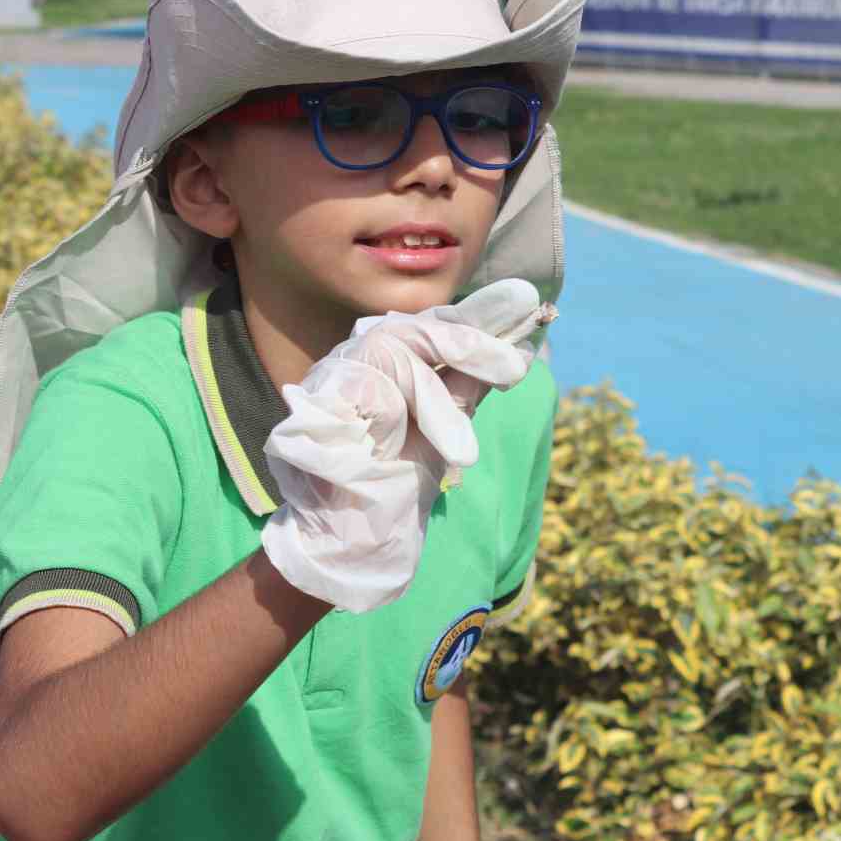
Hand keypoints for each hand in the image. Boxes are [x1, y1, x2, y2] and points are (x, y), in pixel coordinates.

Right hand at [260, 279, 545, 612]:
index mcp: (386, 365)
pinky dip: (398, 416)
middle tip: (513, 369)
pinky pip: (366, 385)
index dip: (478, 314)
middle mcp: (356, 361)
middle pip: (414, 329)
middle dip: (470, 344)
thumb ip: (466, 389)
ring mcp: (331, 377)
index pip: (433, 326)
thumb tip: (516, 350)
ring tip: (462, 451)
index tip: (526, 298)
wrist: (346, 542)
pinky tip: (415, 447)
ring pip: (393, 351)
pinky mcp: (314, 403)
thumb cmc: (391, 487)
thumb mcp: (443, 434)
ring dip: (436, 400)